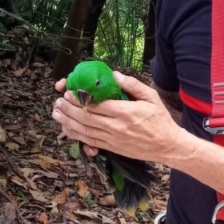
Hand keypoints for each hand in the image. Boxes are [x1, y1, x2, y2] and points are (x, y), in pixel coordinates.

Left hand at [52, 72, 185, 163]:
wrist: (167, 145)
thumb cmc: (160, 119)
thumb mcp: (151, 97)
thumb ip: (133, 85)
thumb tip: (114, 75)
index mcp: (126, 112)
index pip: (97, 105)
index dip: (80, 99)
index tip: (69, 91)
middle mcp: (116, 127)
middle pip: (87, 118)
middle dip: (69, 109)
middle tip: (59, 101)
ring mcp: (112, 139)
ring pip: (84, 131)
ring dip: (68, 122)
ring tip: (56, 113)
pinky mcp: (111, 148)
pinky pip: (89, 141)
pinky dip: (76, 135)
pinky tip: (67, 129)